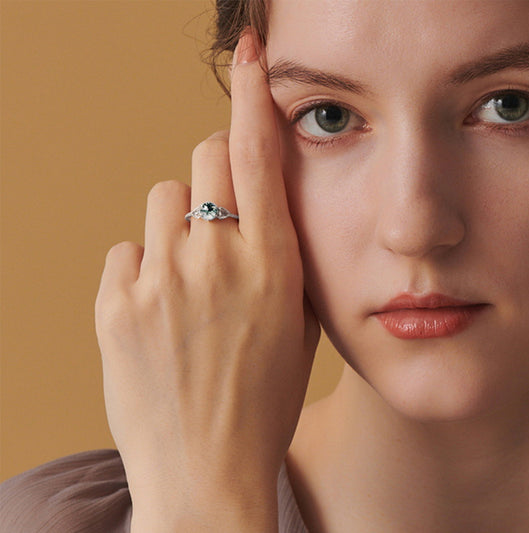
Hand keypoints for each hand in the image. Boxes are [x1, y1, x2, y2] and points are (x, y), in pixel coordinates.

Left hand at [95, 31, 319, 529]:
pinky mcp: (115, 305)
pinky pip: (127, 251)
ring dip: (177, 224)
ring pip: (160, 202)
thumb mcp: (295, 323)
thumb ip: (281, 256)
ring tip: (187, 276)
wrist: (206, 471)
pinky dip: (142, 267)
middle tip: (219, 215)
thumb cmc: (260, 401)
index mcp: (270, 265)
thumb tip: (260, 207)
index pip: (259, 154)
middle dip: (213, 174)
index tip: (251, 57)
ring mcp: (159, 281)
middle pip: (202, 159)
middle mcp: (214, 261)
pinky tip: (157, 309)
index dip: (254, 97)